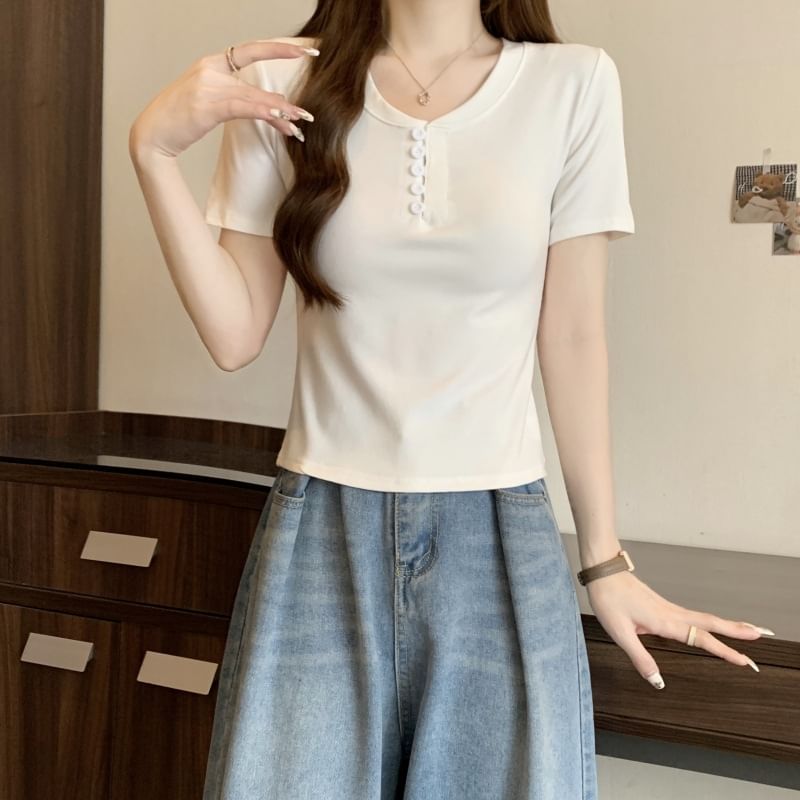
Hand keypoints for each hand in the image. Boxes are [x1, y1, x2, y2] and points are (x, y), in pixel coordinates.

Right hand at [129, 39, 318, 159]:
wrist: (151, 135)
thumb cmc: (179, 120)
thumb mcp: (206, 101)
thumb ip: (232, 96)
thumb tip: (265, 103)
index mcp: (210, 64)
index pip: (249, 49)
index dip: (278, 48)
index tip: (305, 51)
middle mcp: (210, 70)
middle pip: (257, 81)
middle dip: (284, 98)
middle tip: (309, 110)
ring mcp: (208, 87)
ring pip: (254, 97)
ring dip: (280, 112)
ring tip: (301, 123)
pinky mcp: (208, 106)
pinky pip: (244, 107)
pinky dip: (264, 112)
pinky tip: (281, 120)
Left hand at [585, 570, 774, 688]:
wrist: (602, 570)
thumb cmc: (608, 598)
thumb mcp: (620, 633)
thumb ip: (640, 657)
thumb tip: (658, 682)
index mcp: (665, 621)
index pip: (701, 639)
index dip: (725, 650)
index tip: (745, 661)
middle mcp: (671, 613)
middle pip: (711, 623)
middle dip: (738, 630)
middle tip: (764, 635)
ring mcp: (667, 607)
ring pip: (703, 618)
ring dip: (727, 624)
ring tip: (747, 630)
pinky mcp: (661, 605)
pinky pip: (692, 615)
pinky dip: (708, 621)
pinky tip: (709, 626)